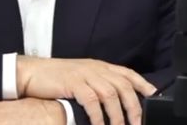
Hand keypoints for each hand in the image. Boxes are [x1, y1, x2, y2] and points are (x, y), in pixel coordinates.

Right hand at [17, 56, 156, 124]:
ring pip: (110, 94)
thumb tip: (115, 102)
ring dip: (117, 115)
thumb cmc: (56, 78)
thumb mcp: (82, 77)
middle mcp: (95, 68)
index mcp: (99, 66)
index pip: (127, 73)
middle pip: (122, 86)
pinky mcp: (73, 83)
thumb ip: (98, 84)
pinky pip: (92, 100)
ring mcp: (84, 74)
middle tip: (136, 123)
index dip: (142, 83)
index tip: (154, 95)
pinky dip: (98, 116)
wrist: (32, 72)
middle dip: (133, 106)